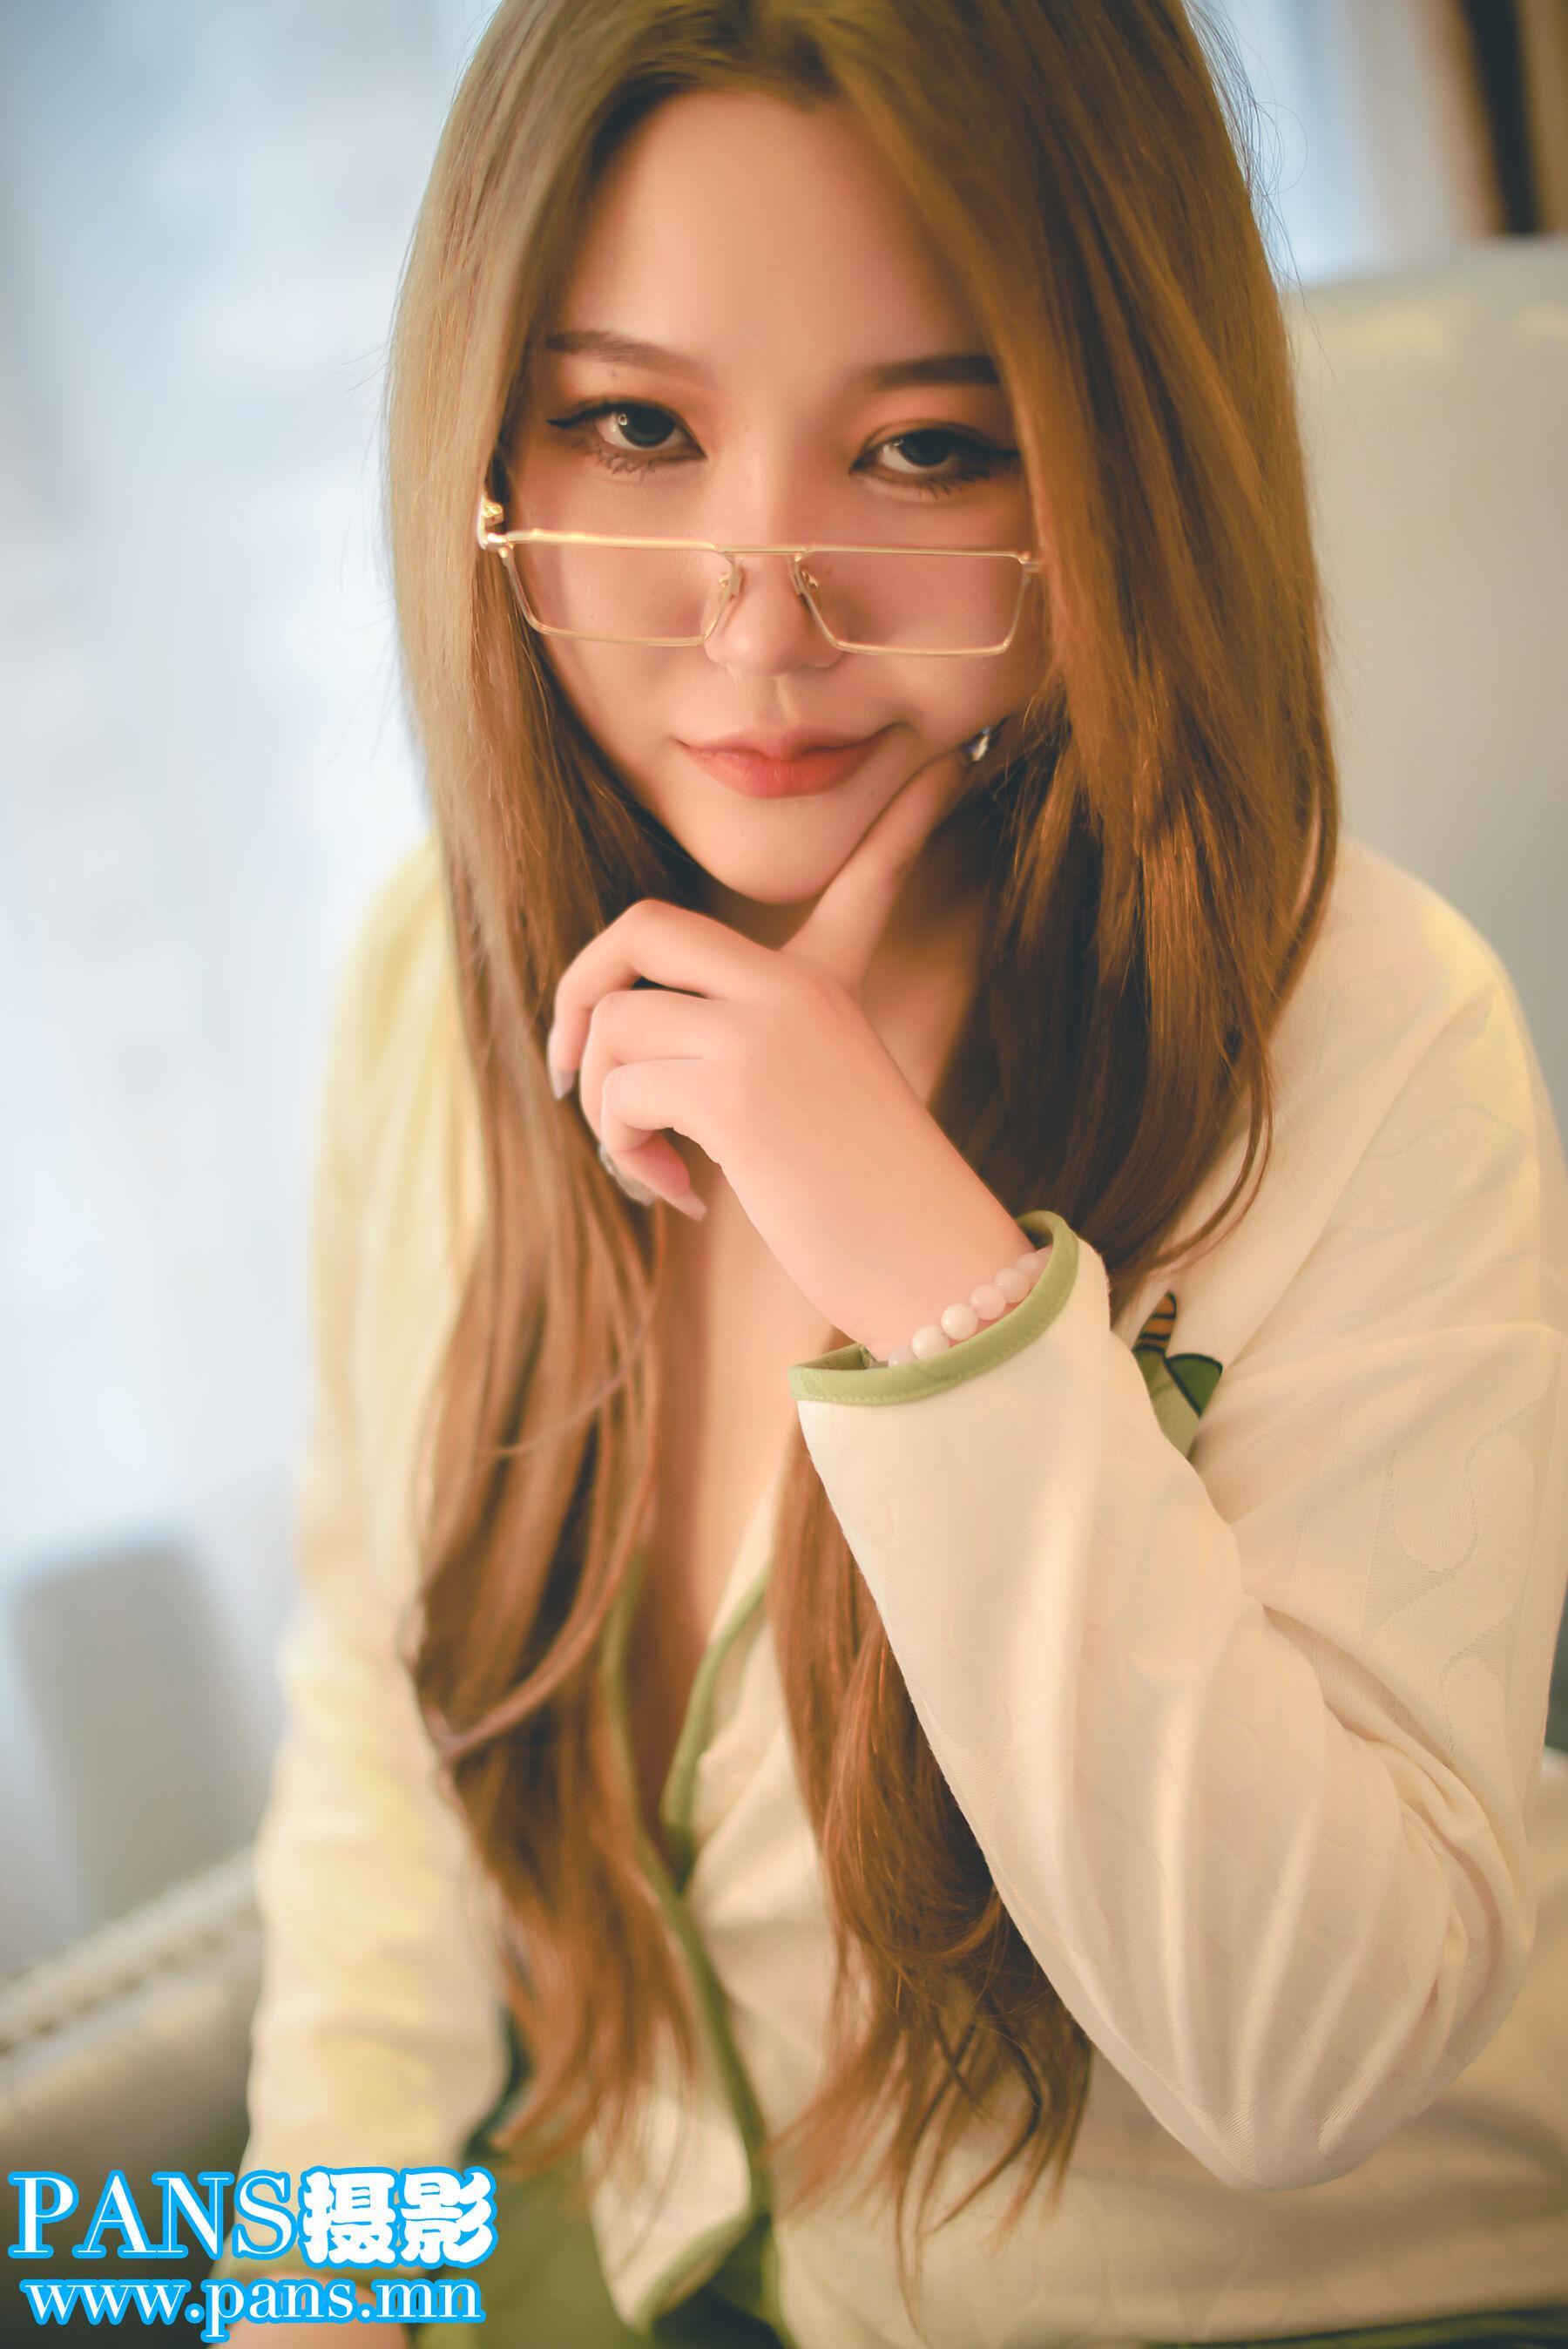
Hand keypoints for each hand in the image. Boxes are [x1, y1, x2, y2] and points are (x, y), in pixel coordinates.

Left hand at [545, 740, 1021, 1352]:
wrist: (935, 1273)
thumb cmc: (875, 1212)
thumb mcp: (824, 1106)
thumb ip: (751, 1060)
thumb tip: (640, 1076)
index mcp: (826, 985)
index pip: (863, 875)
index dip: (904, 824)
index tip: (948, 775)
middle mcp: (793, 989)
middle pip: (641, 929)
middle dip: (577, 994)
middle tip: (568, 1070)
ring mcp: (763, 1033)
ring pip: (613, 1028)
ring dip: (603, 1111)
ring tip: (653, 1167)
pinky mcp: (736, 1093)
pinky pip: (620, 1094)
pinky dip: (627, 1152)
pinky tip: (683, 1197)